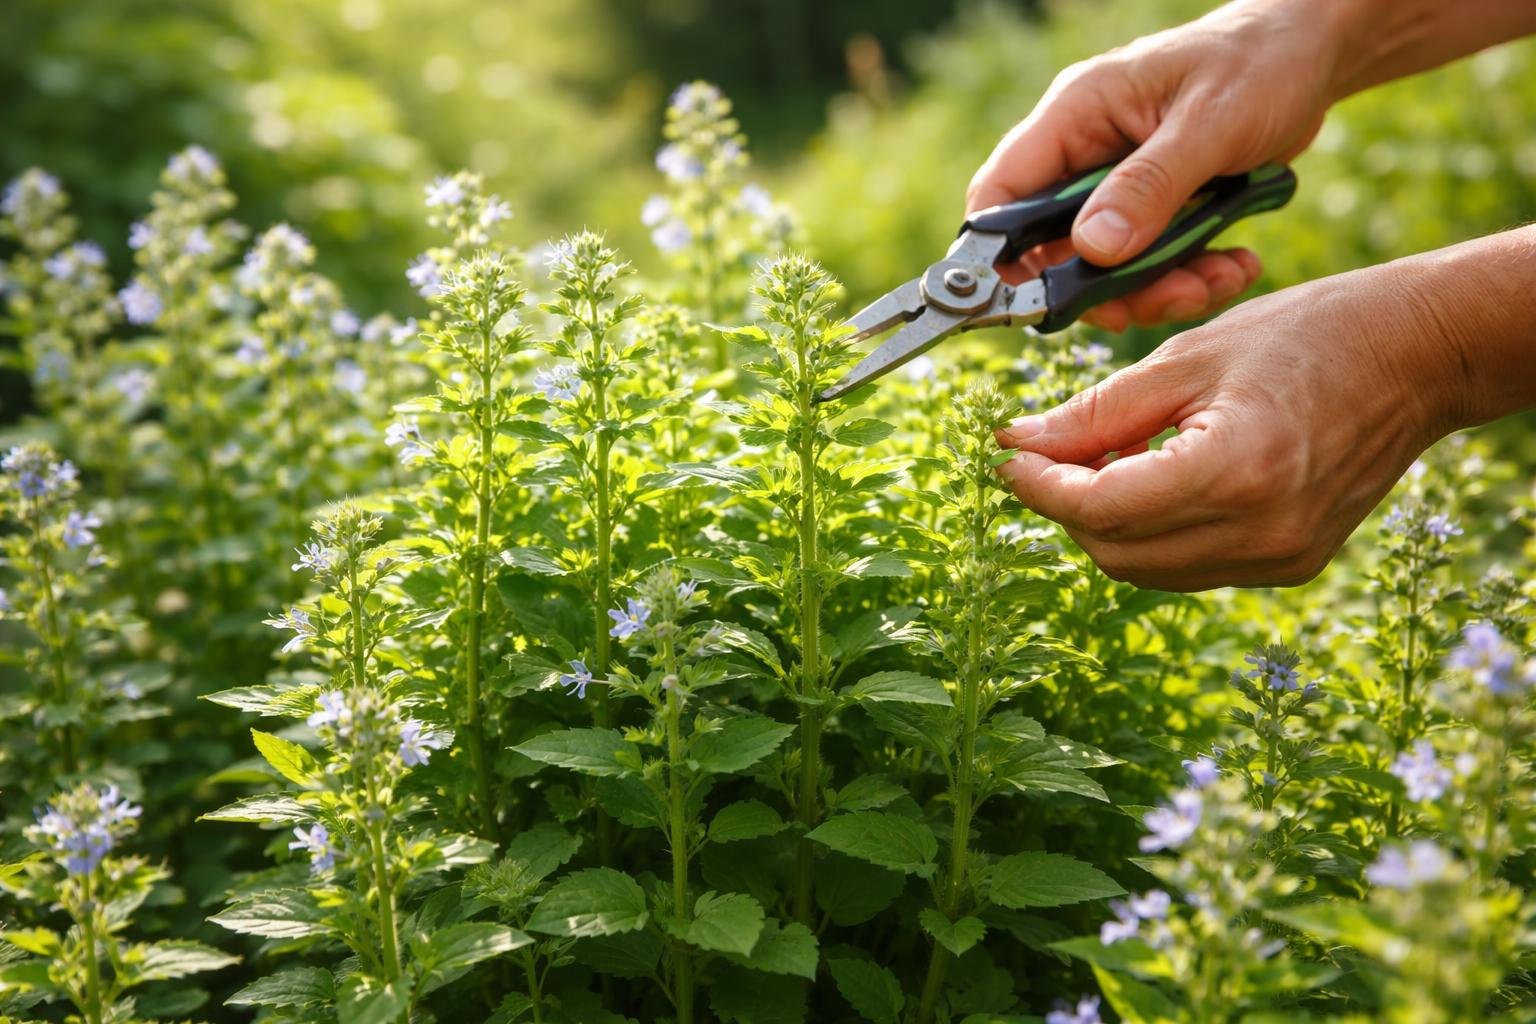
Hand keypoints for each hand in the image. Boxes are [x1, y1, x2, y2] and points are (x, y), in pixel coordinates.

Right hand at [967, 0, 1347, 329]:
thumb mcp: (1210, 123)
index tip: (1029, 303)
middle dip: (1106, 288)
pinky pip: (1149, 265)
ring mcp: (1116, 186)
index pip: (1001, 194)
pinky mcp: (1152, 210)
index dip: (997, 255)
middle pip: (1053, 249)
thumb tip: (1092, 250)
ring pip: (1104, 268)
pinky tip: (1233, 266)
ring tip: (1217, 280)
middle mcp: (1083, 155)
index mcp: (1074, 115)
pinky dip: (1188, 278)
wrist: (1313, 56)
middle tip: (1165, 298)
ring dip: (1157, 289)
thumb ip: (1150, 186)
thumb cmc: (1260, 64)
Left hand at [992, 260, 1469, 590]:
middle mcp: (1260, 533)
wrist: (1416, 356)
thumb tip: (1018, 444)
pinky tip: (1154, 474)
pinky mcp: (1290, 565)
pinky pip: (1187, 565)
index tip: (1008, 454)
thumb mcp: (1186, 357)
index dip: (1039, 485)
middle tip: (1047, 450)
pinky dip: (1150, 529)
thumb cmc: (1307, 335)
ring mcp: (1279, 559)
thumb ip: (1095, 410)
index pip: (1098, 509)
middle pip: (1112, 550)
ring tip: (1106, 454)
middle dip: (1064, 503)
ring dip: (1103, 520)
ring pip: (1143, 568)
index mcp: (1235, 472)